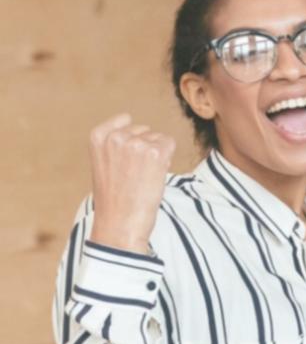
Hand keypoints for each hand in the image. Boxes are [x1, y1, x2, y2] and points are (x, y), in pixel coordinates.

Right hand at [87, 114, 174, 253]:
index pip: (125, 120)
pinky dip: (167, 158)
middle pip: (144, 131)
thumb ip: (113, 144)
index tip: (124, 160)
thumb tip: (133, 122)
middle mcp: (115, 137)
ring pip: (158, 138)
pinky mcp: (155, 153)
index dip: (131, 140)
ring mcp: (135, 144)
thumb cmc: (113, 198)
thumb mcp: (103, 164)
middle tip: (134, 174)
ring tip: (142, 177)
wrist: (120, 223)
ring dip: (156, 155)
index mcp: (97, 137)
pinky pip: (169, 143)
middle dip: (144, 148)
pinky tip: (154, 175)